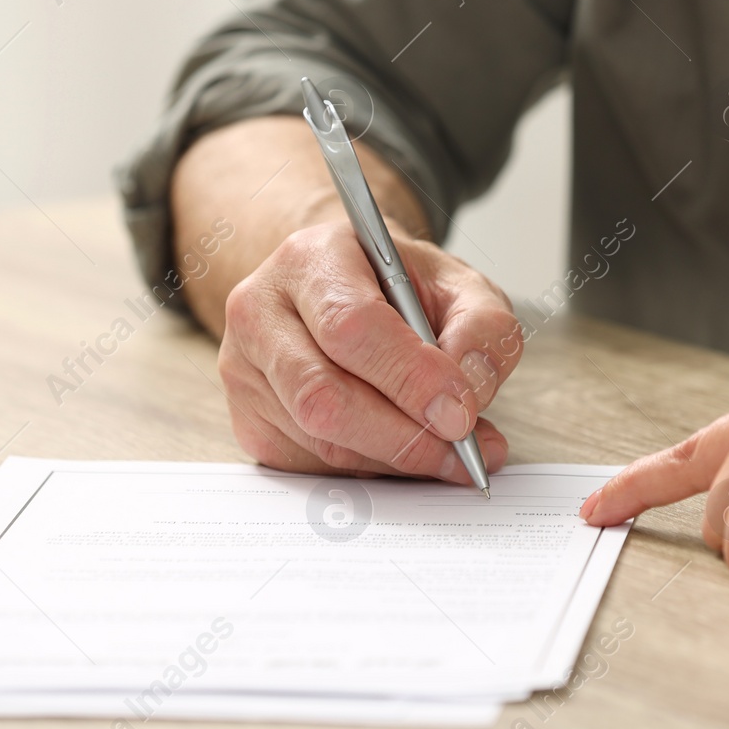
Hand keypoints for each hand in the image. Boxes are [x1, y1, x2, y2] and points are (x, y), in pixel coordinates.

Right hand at [217, 220, 521, 482]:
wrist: (341, 292)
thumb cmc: (398, 288)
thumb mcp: (457, 283)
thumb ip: (483, 326)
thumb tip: (472, 387)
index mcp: (311, 259)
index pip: (350, 326)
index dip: (409, 378)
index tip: (461, 412)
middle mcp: (261, 313)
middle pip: (322, 395)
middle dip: (404, 435)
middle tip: (463, 450)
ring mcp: (245, 371)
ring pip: (320, 440)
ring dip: (395, 459)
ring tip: (452, 453)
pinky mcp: (250, 421)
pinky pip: (312, 466)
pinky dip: (371, 469)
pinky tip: (405, 451)